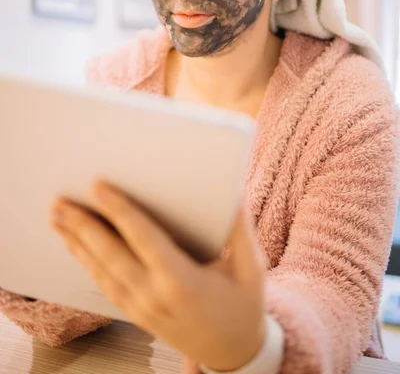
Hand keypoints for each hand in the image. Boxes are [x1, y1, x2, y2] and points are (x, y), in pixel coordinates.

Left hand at [50, 182, 266, 370]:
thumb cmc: (244, 307)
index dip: (119, 211)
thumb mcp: (251, 268)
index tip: (98, 187)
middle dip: (83, 226)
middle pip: (111, 255)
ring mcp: (142, 309)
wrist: (234, 354)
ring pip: (101, 272)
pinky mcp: (136, 316)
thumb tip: (230, 192)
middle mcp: (155, 296)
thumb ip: (240, 229)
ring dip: (77, 243)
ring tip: (58, 218)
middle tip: (60, 201)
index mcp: (183, 281)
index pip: (144, 238)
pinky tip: (76, 247)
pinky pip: (105, 287)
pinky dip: (86, 264)